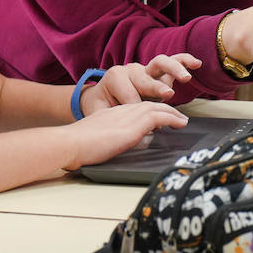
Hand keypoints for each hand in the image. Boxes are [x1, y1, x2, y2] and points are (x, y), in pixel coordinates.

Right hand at [64, 102, 187, 169]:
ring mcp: (127, 117)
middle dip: (165, 110)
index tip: (159, 117)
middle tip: (178, 117)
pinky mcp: (133, 127)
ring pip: (156, 109)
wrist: (69, 143)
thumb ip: (106, 138)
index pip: (136, 108)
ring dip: (172, 113)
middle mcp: (121, 110)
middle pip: (148, 105)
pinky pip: (159, 118)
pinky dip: (171, 118)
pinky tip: (180, 123)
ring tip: (183, 120)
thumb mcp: (94, 138)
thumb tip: (113, 146)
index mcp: (111, 113)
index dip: (150, 112)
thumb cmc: (75, 146)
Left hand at [79, 54, 200, 115]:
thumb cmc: (101, 106)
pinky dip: (184, 61)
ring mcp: (145, 67)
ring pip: (160, 63)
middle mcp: (130, 70)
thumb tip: (140, 134)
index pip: (130, 97)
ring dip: (174, 70)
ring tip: (185, 78)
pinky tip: (196, 64)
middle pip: (145, 78)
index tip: (142, 127)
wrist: (99, 96)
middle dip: (155, 88)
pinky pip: (173, 60)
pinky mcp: (157, 69)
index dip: (137, 112)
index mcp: (114, 78)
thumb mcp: (100, 113)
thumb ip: (115, 121)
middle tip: (167, 95)